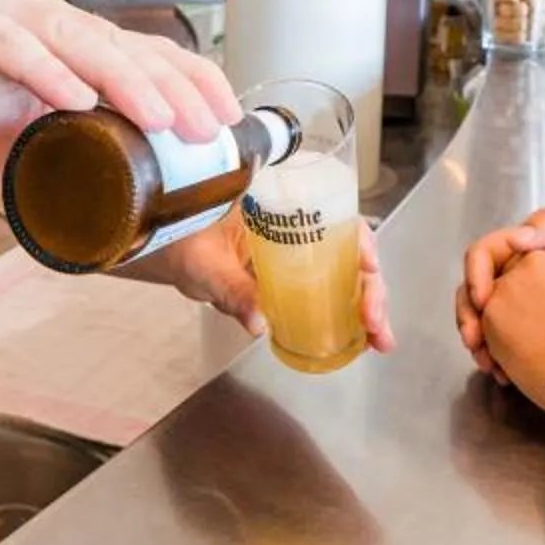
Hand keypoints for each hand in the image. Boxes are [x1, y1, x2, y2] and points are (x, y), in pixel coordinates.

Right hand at [0, 0, 240, 210]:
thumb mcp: (10, 168)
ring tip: (158, 113)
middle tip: (206, 125)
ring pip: (75, 37)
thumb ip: (60, 174)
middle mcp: (37, 21)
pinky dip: (42, 69)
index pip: (139, 57)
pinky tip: (70, 97)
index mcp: (59, 49)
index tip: (226, 120)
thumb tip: (119, 215)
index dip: (187, 81)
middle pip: (121, 45)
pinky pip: (6, 41)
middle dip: (171, 86)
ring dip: (122, 77)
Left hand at [130, 206, 397, 354]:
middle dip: (371, 288)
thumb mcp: (202, 263)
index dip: (359, 240)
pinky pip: (328, 293)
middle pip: (349, 251)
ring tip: (380, 340)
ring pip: (346, 275)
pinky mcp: (294, 279)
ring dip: (368, 306)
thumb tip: (259, 322)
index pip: (333, 213)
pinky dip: (348, 316)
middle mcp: (297, 225)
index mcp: (277, 204)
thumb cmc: (179, 239)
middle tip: (376, 324)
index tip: (368, 269)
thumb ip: (229, 288)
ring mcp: (298, 254)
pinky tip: (363, 340)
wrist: (164, 249)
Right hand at [455, 208, 544, 378]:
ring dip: (480, 344)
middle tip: (475, 343)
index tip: (484, 301)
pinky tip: (505, 375)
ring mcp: (526, 308)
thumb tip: (518, 239)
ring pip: (486, 325)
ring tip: (489, 365)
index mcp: (522, 249)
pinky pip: (507, 345)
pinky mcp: (537, 335)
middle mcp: (517, 277)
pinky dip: (500, 359)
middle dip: (469, 320)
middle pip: (475, 295)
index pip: (482, 258)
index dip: (475, 277)